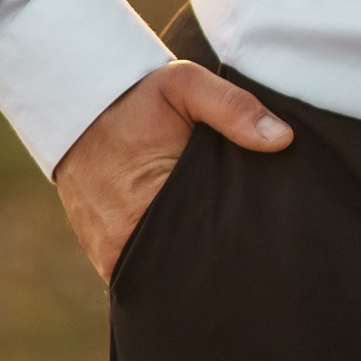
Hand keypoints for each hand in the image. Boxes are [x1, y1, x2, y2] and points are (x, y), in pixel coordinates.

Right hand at [54, 60, 291, 281]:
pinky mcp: (103, 255)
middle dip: (215, 261)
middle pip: (184, 269)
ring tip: (225, 261)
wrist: (78, 108)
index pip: (205, 244)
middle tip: (253, 256)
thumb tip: (281, 139)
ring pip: (164, 275)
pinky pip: (142, 273)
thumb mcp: (185, 86)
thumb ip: (233, 108)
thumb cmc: (136, 98)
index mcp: (147, 202)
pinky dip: (165, 267)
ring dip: (189, 267)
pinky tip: (191, 258)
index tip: (263, 240)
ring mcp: (109, 252)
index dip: (235, 243)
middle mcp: (122, 237)